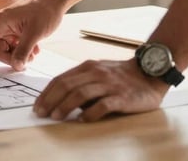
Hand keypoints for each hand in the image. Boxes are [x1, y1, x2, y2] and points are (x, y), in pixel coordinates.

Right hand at [0, 0, 61, 77]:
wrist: (54, 0)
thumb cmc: (44, 11)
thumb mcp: (35, 33)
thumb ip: (23, 51)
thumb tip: (16, 67)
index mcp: (0, 22)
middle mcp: (1, 26)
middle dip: (12, 58)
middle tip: (29, 58)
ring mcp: (8, 29)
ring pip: (7, 52)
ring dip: (20, 55)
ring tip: (35, 50)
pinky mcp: (16, 32)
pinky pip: (14, 48)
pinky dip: (24, 51)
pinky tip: (36, 47)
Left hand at [33, 58, 167, 120]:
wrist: (150, 73)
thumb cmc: (121, 76)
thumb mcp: (98, 73)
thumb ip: (82, 82)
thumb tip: (62, 99)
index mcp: (87, 67)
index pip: (61, 79)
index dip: (47, 92)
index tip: (37, 105)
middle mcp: (95, 73)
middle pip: (67, 85)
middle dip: (51, 99)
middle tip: (41, 112)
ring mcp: (108, 84)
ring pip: (81, 93)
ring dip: (65, 105)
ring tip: (55, 116)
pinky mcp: (121, 97)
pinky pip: (103, 105)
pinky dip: (90, 113)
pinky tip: (82, 120)